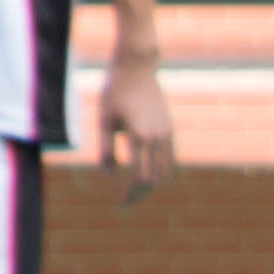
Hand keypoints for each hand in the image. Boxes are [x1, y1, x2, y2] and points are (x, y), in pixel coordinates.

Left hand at [98, 47, 176, 201]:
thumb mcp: (103, 118)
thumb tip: (108, 174)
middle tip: (126, 203)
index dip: (130, 194)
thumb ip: (104, 147)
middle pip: (153, 178)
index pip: (137, 176)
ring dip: (151, 183)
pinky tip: (148, 175)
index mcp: (138, 136)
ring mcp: (166, 134)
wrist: (137, 68)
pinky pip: (170, 158)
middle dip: (140, 193)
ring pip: (164, 170)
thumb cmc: (114, 91)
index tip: (121, 205)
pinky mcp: (170, 129)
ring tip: (135, 191)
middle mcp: (156, 138)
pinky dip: (161, 171)